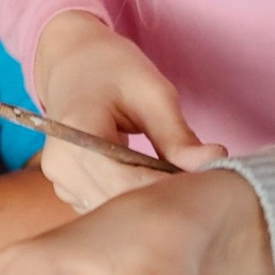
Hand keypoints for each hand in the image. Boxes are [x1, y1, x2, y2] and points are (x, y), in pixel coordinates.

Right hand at [30, 12, 225, 213]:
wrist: (74, 64)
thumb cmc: (114, 70)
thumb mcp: (153, 93)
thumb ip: (178, 135)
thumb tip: (214, 162)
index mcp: (77, 133)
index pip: (124, 183)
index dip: (167, 190)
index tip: (205, 183)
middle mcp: (60, 164)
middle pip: (118, 202)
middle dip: (162, 197)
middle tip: (200, 183)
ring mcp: (60, 180)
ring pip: (114, 210)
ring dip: (149, 201)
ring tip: (178, 178)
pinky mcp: (68, 190)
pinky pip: (106, 206)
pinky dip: (133, 199)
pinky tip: (154, 181)